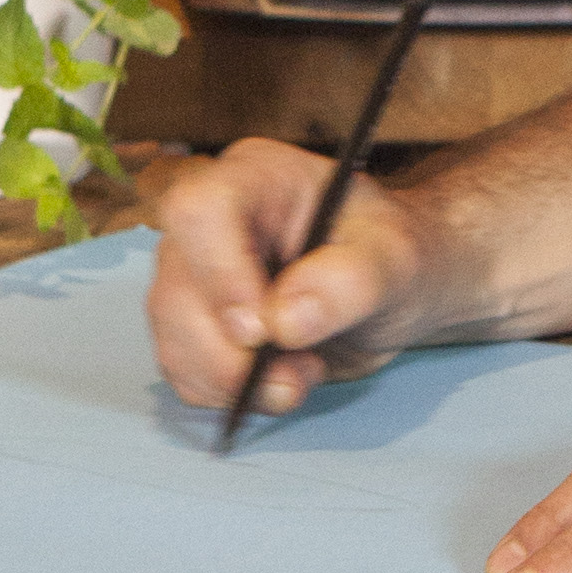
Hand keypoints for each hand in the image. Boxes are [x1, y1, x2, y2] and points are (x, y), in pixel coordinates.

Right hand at [147, 134, 438, 418]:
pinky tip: (279, 381)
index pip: (201, 210)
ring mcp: (192, 276)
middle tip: (296, 376)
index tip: (264, 331)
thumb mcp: (396, 260)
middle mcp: (209, 224)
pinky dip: (229, 394)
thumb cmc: (393, 257)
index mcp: (255, 178)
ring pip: (175, 340)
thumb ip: (350, 282)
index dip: (220, 275)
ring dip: (235, 381)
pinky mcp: (192, 326)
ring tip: (301, 374)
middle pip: (176, 289)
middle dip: (232, 354)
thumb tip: (285, 322)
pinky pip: (185, 373)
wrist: (391, 291)